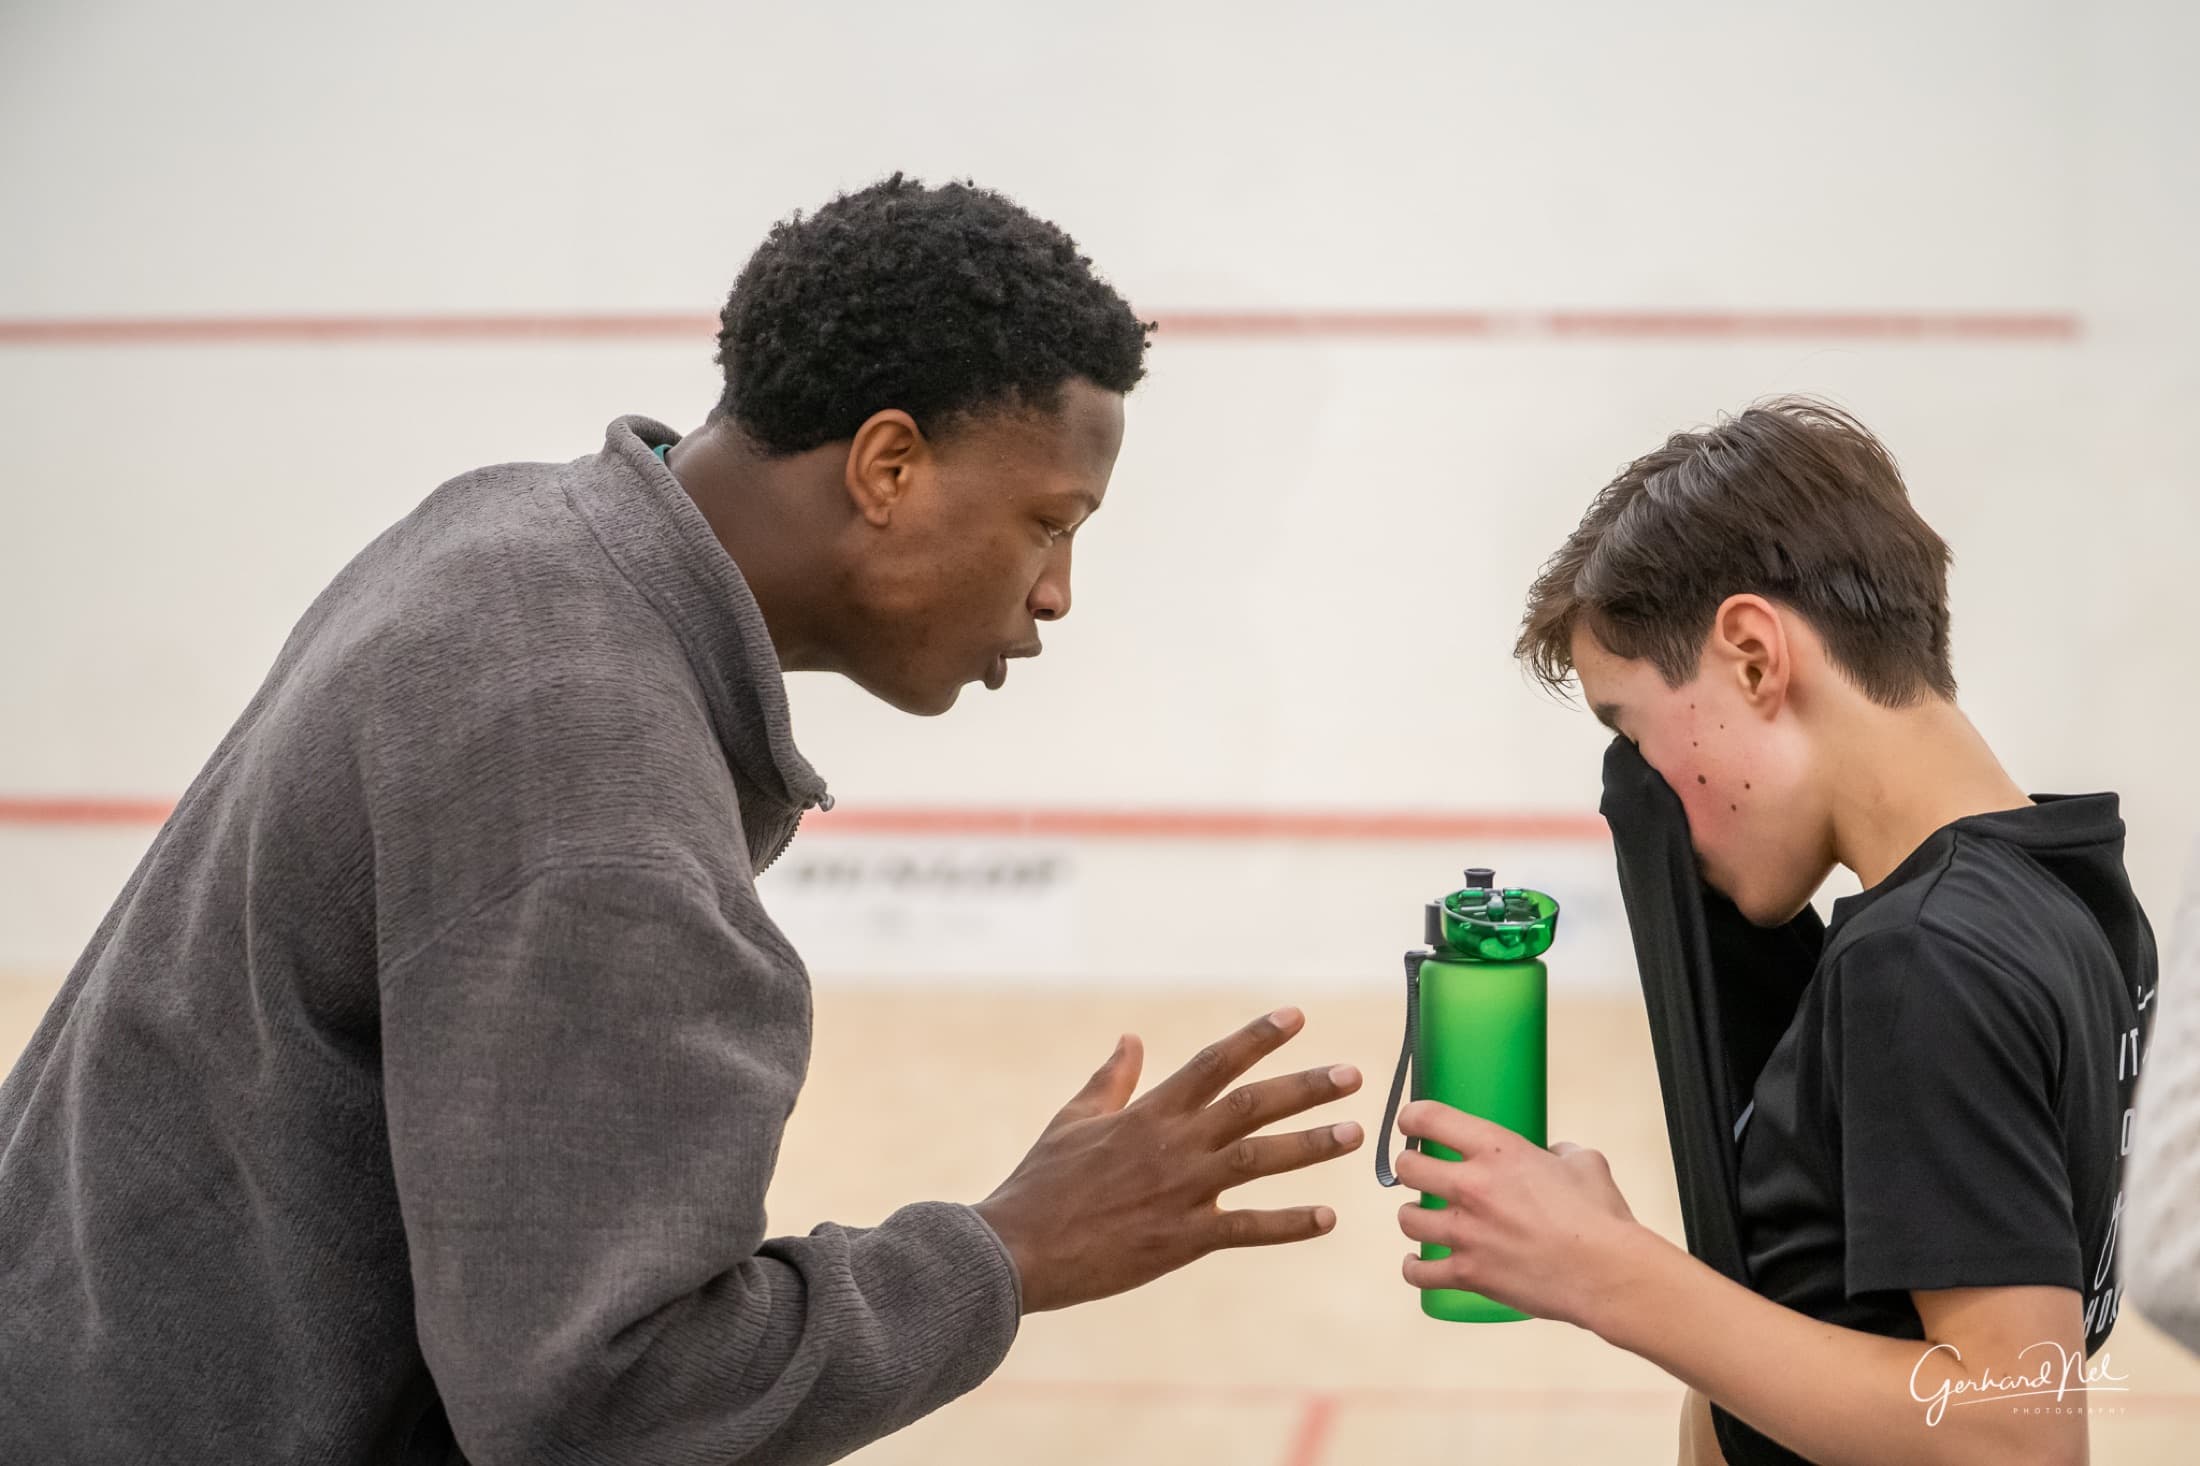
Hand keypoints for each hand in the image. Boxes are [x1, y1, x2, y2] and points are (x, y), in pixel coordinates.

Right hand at [975, 1007, 1363, 1312]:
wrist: (1020, 1249)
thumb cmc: (1043, 1182)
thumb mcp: (1075, 1119)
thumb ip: (1112, 1079)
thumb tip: (1130, 1038)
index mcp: (1149, 1113)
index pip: (1214, 1064)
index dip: (1257, 1037)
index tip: (1297, 1016)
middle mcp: (1173, 1145)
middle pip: (1251, 1105)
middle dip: (1304, 1087)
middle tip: (1351, 1075)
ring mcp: (1182, 1192)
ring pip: (1259, 1160)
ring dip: (1310, 1146)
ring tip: (1353, 1134)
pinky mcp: (1182, 1239)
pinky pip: (1247, 1229)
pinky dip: (1288, 1224)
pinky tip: (1326, 1218)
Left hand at [1392, 1100, 1640, 1328]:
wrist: (1608, 1275)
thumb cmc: (1601, 1217)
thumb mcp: (1584, 1163)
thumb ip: (1561, 1152)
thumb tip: (1553, 1155)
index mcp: (1497, 1150)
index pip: (1430, 1118)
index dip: (1413, 1118)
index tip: (1411, 1124)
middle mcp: (1472, 1186)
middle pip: (1407, 1169)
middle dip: (1410, 1168)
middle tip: (1420, 1174)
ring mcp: (1466, 1233)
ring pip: (1407, 1219)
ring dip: (1413, 1216)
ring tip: (1424, 1217)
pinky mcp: (1468, 1274)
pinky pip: (1419, 1272)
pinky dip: (1414, 1268)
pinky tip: (1417, 1262)